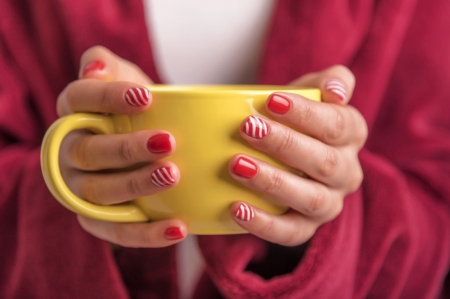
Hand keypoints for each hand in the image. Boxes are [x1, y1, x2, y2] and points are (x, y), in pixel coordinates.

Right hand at [57, 46, 186, 246]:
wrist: (144, 144)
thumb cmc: (137, 109)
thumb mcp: (124, 78)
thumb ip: (108, 65)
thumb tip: (96, 68)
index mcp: (74, 113)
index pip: (80, 100)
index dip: (108, 97)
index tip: (147, 97)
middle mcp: (69, 152)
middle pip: (89, 152)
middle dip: (127, 148)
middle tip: (167, 142)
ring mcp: (80, 189)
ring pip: (101, 193)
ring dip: (136, 186)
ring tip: (173, 175)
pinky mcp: (97, 220)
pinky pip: (116, 232)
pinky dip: (146, 233)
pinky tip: (178, 227)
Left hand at [229, 65, 366, 245]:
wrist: (286, 153)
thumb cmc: (295, 118)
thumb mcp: (311, 91)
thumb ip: (330, 80)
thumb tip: (337, 91)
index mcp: (351, 135)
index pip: (337, 124)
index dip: (306, 114)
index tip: (271, 101)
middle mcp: (346, 172)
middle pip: (324, 162)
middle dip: (284, 144)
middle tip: (248, 128)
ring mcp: (329, 203)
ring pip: (310, 198)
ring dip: (273, 182)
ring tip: (237, 165)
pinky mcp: (307, 228)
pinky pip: (291, 233)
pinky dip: (264, 224)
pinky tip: (237, 208)